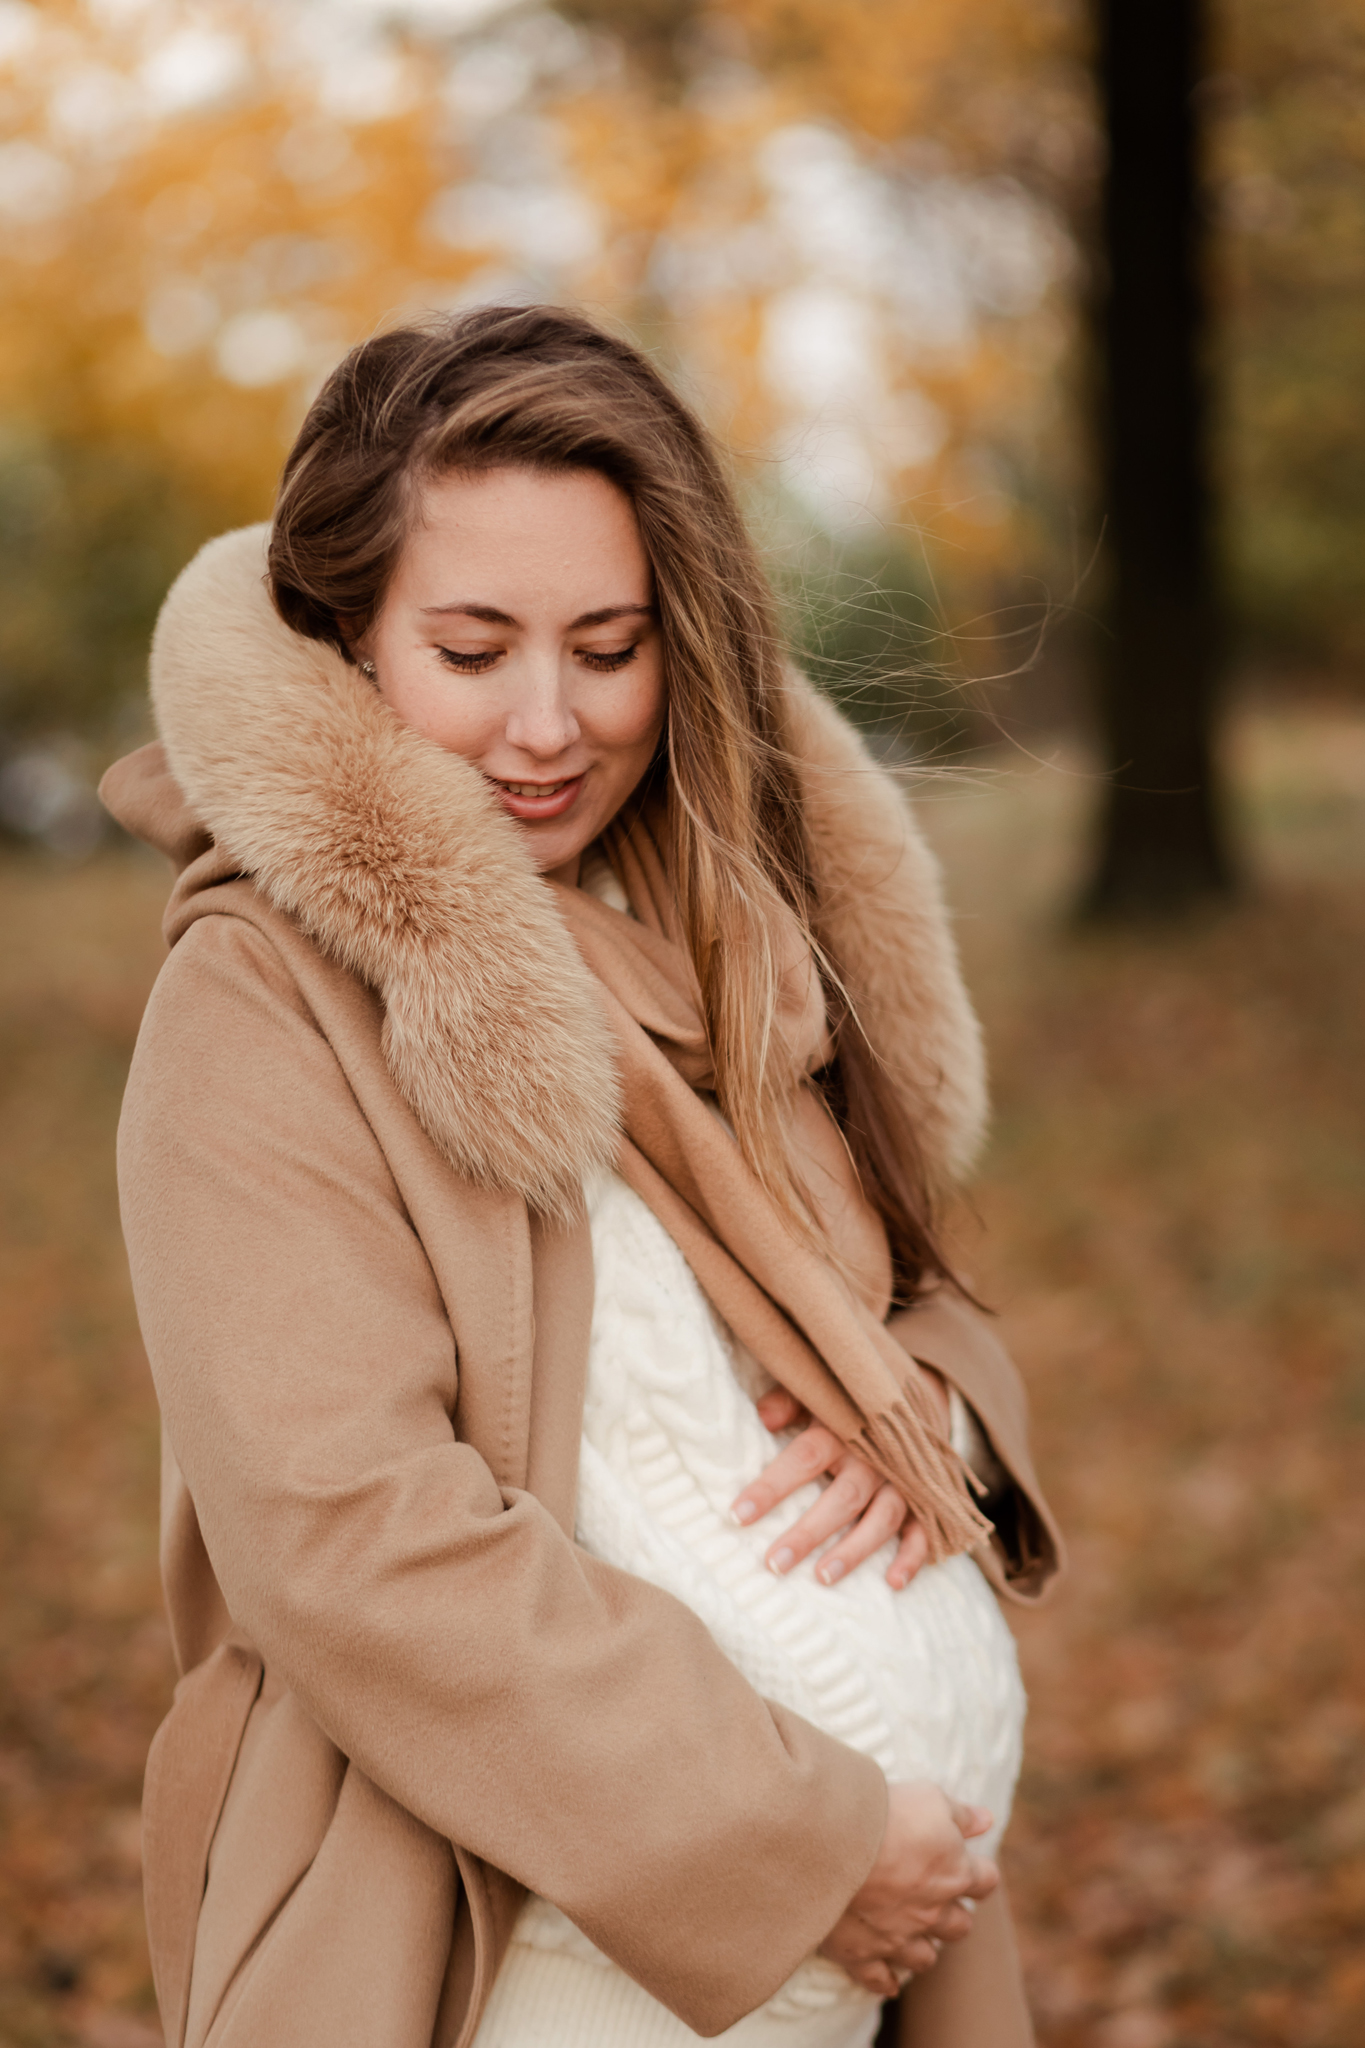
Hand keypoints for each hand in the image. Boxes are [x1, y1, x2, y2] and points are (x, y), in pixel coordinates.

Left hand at [730, 1379, 948, 1590]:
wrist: (913, 1395)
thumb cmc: (849, 1401)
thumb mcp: (820, 1391)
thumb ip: (791, 1401)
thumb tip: (764, 1417)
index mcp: (842, 1430)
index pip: (804, 1457)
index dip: (772, 1487)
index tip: (738, 1514)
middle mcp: (874, 1458)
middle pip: (842, 1498)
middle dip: (808, 1533)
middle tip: (773, 1563)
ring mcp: (904, 1482)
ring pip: (881, 1519)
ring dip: (854, 1551)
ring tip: (822, 1578)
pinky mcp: (924, 1500)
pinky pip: (923, 1531)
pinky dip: (912, 1557)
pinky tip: (892, 1583)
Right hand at [819, 1781, 997, 1997]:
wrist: (833, 1841)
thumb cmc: (886, 1814)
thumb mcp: (930, 1799)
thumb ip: (961, 1815)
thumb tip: (986, 1820)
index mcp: (954, 1874)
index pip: (986, 1881)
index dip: (980, 1874)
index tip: (970, 1866)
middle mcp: (932, 1913)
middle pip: (959, 1927)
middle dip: (953, 1915)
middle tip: (937, 1899)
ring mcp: (898, 1938)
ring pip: (924, 1958)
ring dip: (922, 1947)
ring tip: (911, 1932)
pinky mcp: (863, 1954)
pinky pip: (879, 1980)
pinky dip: (884, 1980)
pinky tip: (887, 1979)